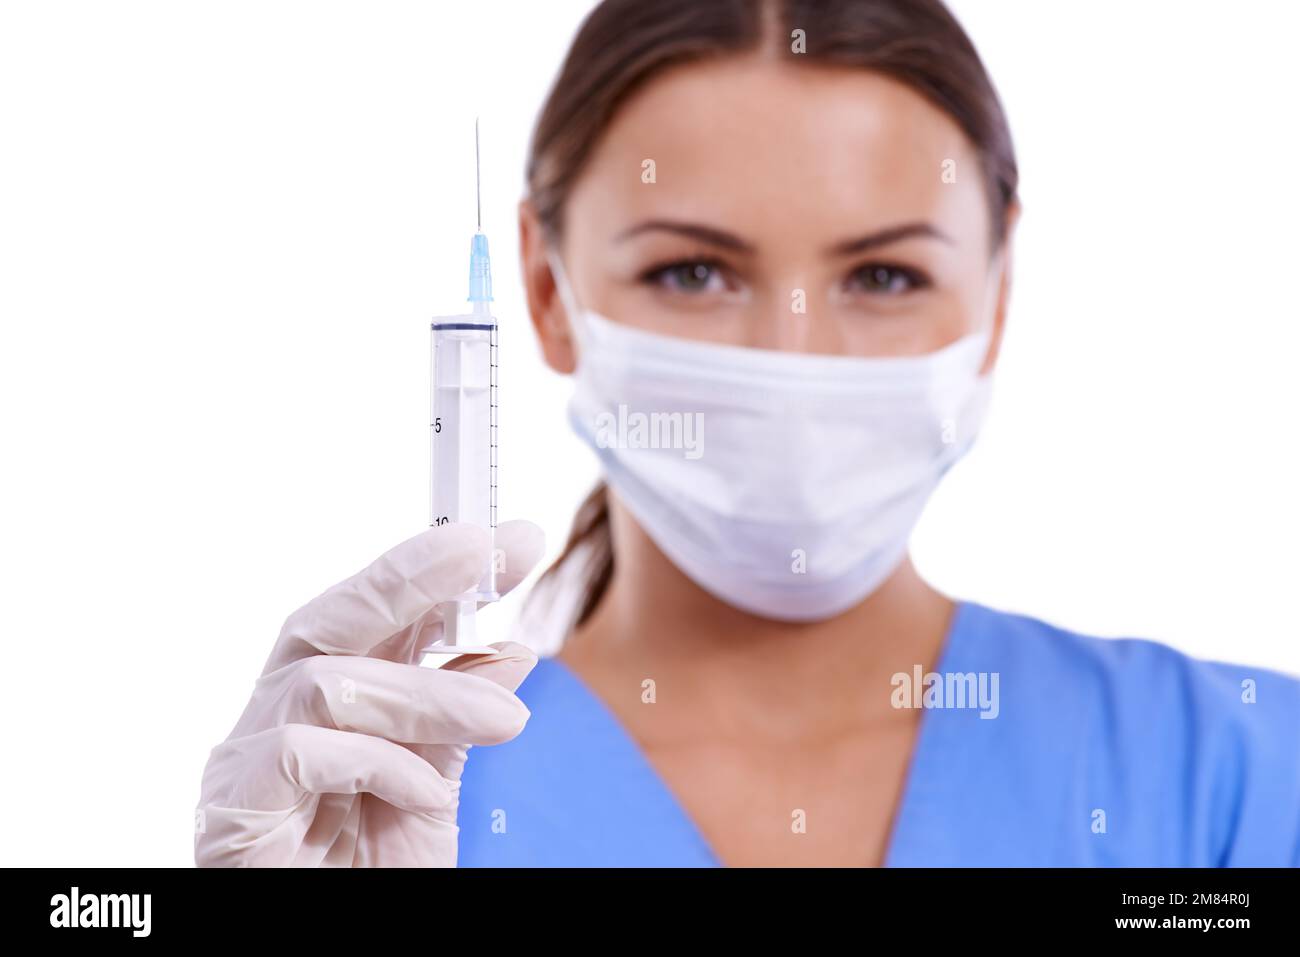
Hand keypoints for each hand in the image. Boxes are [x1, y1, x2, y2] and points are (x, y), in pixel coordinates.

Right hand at [194, 520, 543, 866]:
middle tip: (484, 551)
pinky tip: (423, 792)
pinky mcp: (233, 806)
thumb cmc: (367, 872)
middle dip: (410, 574)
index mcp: (330, 700)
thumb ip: (456, 721)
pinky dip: (380, 762)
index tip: (513, 540)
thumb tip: (510, 649)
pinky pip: (301, 752)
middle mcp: (281, 714)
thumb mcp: (432, 788)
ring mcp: (248, 757)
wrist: (329, 944)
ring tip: (507, 719)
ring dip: (429, 693)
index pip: (378, 616)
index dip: (438, 569)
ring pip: (329, 681)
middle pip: (330, 618)